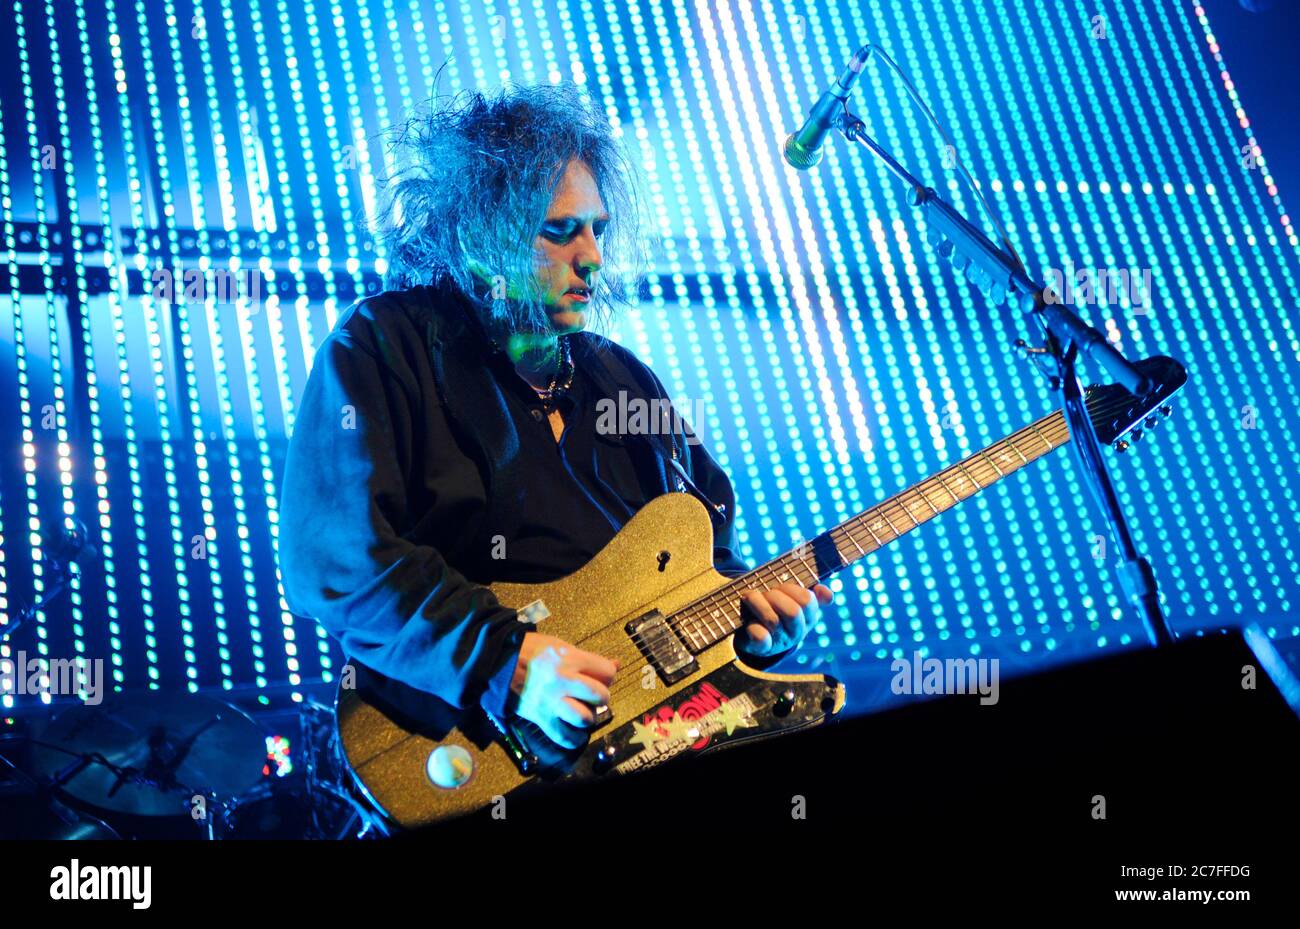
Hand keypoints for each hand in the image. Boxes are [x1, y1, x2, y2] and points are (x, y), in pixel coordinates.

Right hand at [509, 632, 619, 748]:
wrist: (497, 661)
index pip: (606, 672)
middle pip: (600, 695)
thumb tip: (615, 665)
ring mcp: (551, 701)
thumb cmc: (529, 650)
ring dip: (588, 717)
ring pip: (584, 718)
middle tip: (594, 695)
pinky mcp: (540, 716)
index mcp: (569, 659)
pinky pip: (563, 736)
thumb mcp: (560, 646)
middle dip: (602, 697)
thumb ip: (587, 658)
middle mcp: (563, 680)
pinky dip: (572, 737)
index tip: (602, 676)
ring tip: (583, 711)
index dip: (608, 675)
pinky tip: (573, 729)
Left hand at [735, 582, 832, 658]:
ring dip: (758, 604)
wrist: (754, 634)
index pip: (807, 601)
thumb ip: (810, 592)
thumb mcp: (792, 598)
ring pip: (773, 621)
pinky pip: (761, 639)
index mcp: (808, 618)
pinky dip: (755, 629)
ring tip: (749, 597)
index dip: (790, 588)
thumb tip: (828, 595)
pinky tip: (749, 622)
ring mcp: (781, 641)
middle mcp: (797, 631)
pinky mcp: (763, 648)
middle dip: (774, 596)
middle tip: (764, 593)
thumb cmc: (774, 608)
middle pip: (793, 612)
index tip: (779, 585)